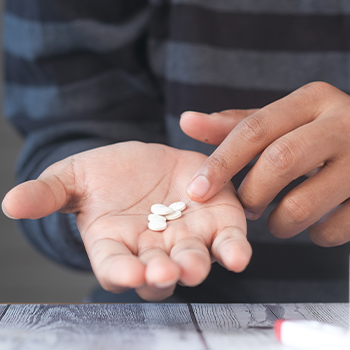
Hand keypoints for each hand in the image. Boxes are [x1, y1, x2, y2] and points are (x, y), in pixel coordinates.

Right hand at [2, 141, 250, 299]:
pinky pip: (226, 242)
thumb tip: (10, 203)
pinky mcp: (214, 223)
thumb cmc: (105, 176)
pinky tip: (237, 253)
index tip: (130, 273)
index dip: (121, 273)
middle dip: (163, 274)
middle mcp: (152, 252)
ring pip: (194, 261)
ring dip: (197, 265)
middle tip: (166, 271)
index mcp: (116, 246)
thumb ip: (48, 193)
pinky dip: (232, 250)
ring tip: (197, 262)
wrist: (144, 164)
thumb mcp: (73, 178)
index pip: (116, 268)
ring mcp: (186, 240)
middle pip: (159, 273)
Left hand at [180, 82, 349, 246]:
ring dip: (279, 223)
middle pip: (279, 162)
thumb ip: (236, 126)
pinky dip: (315, 235)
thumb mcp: (283, 122)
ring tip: (277, 219)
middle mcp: (343, 123)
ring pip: (303, 204)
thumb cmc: (315, 135)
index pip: (254, 130)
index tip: (196, 191)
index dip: (221, 163)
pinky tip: (312, 224)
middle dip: (252, 194)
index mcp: (313, 100)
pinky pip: (334, 229)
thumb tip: (186, 121)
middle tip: (248, 207)